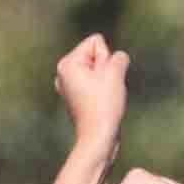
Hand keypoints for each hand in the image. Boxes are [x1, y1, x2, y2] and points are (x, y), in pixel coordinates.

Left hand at [55, 33, 129, 147]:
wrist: (98, 140)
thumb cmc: (104, 107)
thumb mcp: (115, 74)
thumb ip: (119, 58)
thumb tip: (119, 58)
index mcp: (67, 62)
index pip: (96, 43)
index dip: (107, 59)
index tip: (104, 80)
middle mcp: (63, 72)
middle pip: (95, 57)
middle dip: (105, 71)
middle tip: (105, 91)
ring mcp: (67, 87)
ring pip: (96, 72)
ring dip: (105, 82)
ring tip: (103, 100)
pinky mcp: (75, 100)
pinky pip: (94, 86)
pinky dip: (101, 93)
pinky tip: (100, 106)